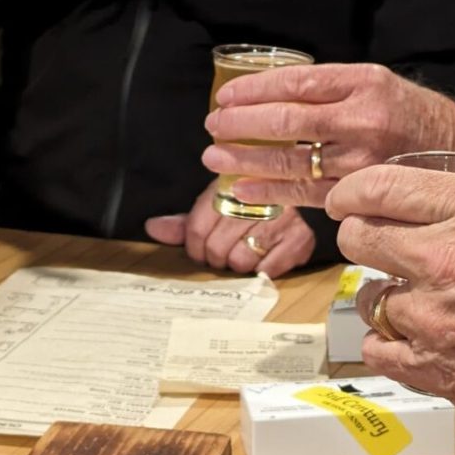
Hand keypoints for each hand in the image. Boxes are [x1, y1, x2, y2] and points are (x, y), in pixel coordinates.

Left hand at [146, 179, 314, 278]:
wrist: (301, 192)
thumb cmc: (252, 204)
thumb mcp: (216, 204)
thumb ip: (185, 221)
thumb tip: (152, 228)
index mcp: (229, 184)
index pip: (197, 228)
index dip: (193, 246)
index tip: (200, 249)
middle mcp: (256, 199)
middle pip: (216, 248)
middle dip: (215, 256)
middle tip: (223, 252)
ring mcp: (281, 219)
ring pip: (240, 261)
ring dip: (239, 263)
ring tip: (246, 250)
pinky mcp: (299, 239)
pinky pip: (267, 271)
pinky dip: (263, 269)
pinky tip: (265, 254)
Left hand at [201, 62, 454, 210]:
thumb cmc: (412, 115)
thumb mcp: (378, 83)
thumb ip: (330, 88)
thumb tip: (268, 97)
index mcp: (365, 82)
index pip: (297, 82)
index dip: (255, 90)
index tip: (226, 96)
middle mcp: (364, 119)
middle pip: (289, 121)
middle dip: (242, 125)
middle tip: (212, 126)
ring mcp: (364, 159)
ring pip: (293, 160)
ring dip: (247, 159)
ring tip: (215, 158)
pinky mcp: (363, 191)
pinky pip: (307, 192)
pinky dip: (270, 191)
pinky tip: (243, 187)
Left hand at [328, 164, 454, 435]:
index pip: (383, 185)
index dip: (354, 193)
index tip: (347, 200)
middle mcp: (445, 252)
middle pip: (360, 236)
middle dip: (361, 240)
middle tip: (374, 250)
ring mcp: (432, 312)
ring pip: (367, 296)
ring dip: (383, 300)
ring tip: (410, 307)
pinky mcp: (430, 365)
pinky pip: (377, 349)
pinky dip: (389, 348)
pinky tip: (411, 347)